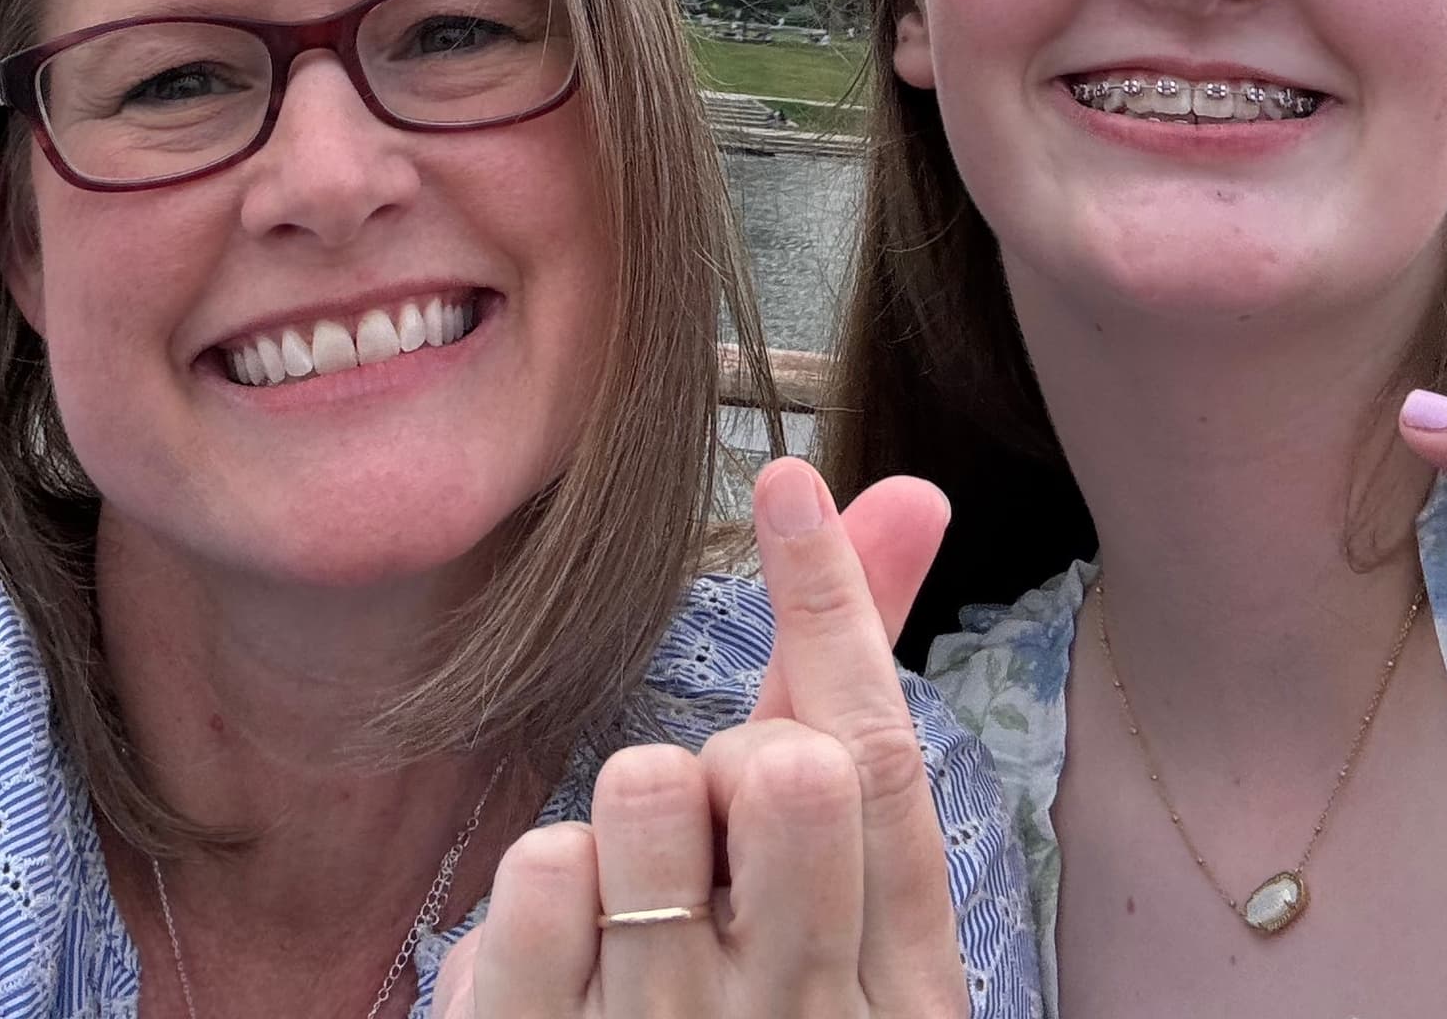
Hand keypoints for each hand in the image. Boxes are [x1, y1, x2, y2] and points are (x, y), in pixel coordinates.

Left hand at [433, 460, 967, 1016]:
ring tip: (635, 907)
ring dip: (631, 811)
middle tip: (714, 841)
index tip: (788, 479)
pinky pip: (542, 866)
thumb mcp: (825, 902)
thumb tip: (905, 497)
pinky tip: (565, 956)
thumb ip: (843, 711)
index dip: (833, 601)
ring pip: (649, 785)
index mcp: (899, 993)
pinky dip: (540, 884)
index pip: (882, 758)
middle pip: (791, 769)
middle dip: (739, 752)